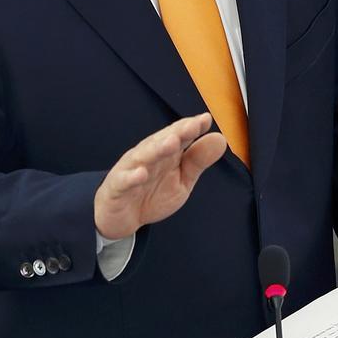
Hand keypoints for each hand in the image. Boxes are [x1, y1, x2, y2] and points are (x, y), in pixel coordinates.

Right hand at [94, 113, 226, 239]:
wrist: (122, 217)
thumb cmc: (152, 193)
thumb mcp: (182, 180)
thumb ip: (198, 161)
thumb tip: (220, 139)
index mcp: (166, 152)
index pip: (180, 135)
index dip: (192, 127)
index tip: (206, 120)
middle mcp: (148, 156)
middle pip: (162, 141)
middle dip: (177, 132)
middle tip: (192, 126)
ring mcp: (131, 170)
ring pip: (144, 156)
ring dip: (157, 149)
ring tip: (171, 143)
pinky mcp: (117, 187)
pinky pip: (124, 181)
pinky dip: (131, 177)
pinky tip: (140, 174)